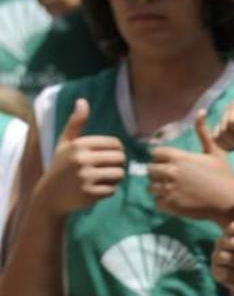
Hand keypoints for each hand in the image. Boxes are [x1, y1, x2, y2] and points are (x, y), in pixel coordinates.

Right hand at [35, 99, 125, 216]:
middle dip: (116, 165)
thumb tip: (82, 100)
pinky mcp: (89, 194)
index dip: (115, 151)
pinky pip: (113, 190)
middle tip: (104, 169)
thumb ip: (76, 122)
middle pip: (120, 159)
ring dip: (114, 178)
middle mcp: (81, 159)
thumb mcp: (65, 143)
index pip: (116, 144)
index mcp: (79, 145)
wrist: (48, 197)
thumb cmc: (61, 166)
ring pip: (119, 174)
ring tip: (101, 179)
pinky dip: (108, 191)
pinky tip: (95, 190)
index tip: (105, 157)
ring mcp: (85, 178)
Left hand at [148, 110, 233, 222]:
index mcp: (180, 157)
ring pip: (151, 187)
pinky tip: (177, 199)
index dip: (162, 157)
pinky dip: (164, 202)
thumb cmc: (223, 175)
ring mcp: (169, 190)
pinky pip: (156, 202)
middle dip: (158, 172)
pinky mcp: (170, 205)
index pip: (155, 153)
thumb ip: (203, 132)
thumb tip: (200, 111)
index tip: (171, 162)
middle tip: (173, 177)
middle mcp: (171, 172)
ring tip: (174, 189)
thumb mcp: (215, 151)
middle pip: (150, 170)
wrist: (228, 202)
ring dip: (159, 187)